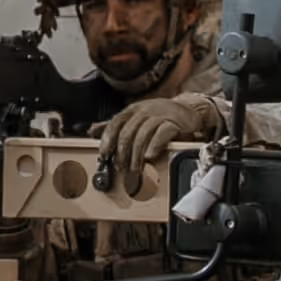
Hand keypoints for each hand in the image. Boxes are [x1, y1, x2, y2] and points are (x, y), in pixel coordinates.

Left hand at [99, 87, 221, 195]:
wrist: (189, 111)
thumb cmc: (161, 117)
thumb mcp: (136, 118)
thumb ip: (117, 126)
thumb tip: (92, 131)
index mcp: (133, 110)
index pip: (115, 124)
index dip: (108, 141)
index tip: (104, 156)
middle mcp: (144, 110)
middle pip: (127, 133)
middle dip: (122, 154)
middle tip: (121, 169)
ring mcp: (159, 115)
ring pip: (142, 136)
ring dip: (136, 157)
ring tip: (135, 170)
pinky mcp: (174, 123)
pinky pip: (161, 134)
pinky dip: (154, 146)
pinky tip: (150, 157)